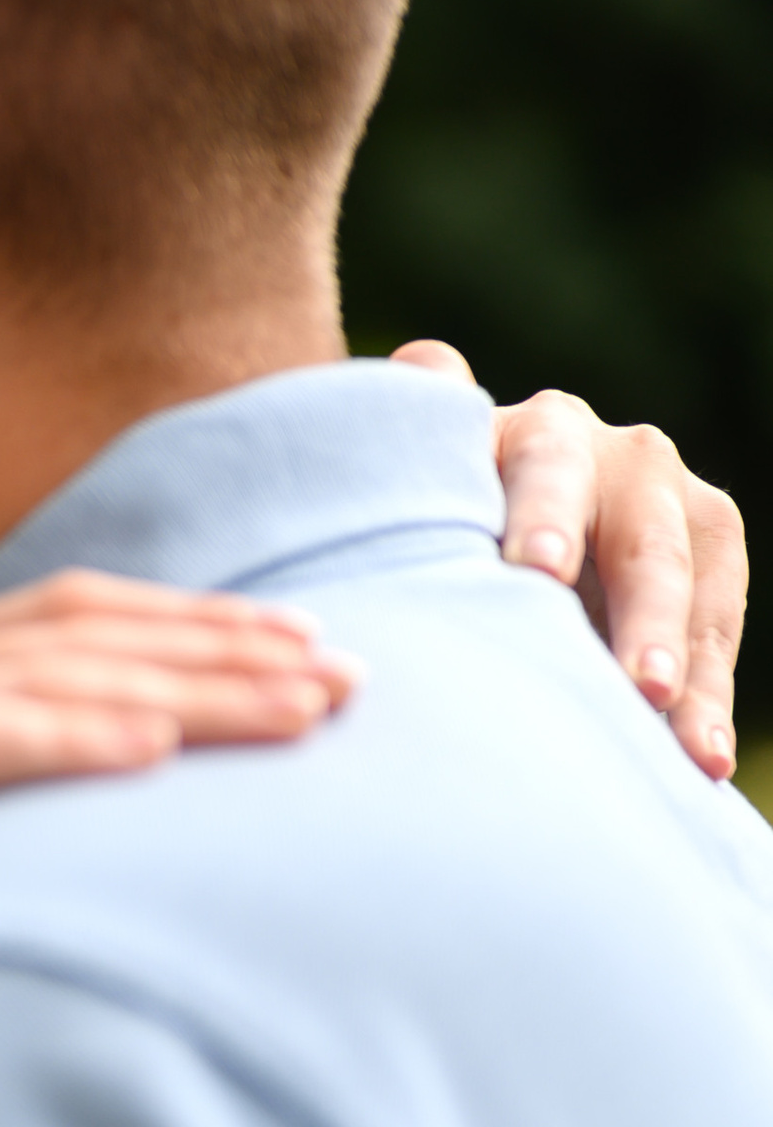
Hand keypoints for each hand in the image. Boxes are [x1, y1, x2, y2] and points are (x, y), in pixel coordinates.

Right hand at [0, 574, 356, 1100]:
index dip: (201, 626)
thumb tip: (170, 826)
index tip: (320, 652)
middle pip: (71, 634)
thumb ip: (20, 830)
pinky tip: (149, 754)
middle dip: (220, 651)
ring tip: (290, 710)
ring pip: (28, 675)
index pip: (73, 623)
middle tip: (345, 681)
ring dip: (177, 688)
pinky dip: (55, 739)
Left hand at [393, 342, 744, 777]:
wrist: (473, 526)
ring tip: (689, 748)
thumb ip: (411, 438)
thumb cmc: (419, 517)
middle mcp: (610, 451)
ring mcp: (668, 497)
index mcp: (529, 431)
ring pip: (694, 581)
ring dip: (694, 670)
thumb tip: (425, 366)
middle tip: (638, 684)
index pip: (543, 470)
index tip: (537, 574)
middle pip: (639, 534)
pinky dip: (711, 697)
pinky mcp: (708, 548)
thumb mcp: (405, 478)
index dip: (544, 517)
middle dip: (643, 614)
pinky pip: (721, 624)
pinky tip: (705, 760)